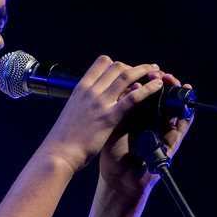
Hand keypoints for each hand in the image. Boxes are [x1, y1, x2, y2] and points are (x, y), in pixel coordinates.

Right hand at [36, 56, 168, 174]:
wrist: (58, 154)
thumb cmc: (63, 139)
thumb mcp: (72, 112)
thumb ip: (83, 103)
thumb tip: (91, 102)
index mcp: (80, 88)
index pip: (101, 63)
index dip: (117, 64)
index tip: (127, 72)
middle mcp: (90, 91)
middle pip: (117, 66)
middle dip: (134, 67)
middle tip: (146, 72)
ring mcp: (100, 103)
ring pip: (127, 76)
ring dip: (145, 71)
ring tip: (157, 72)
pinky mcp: (109, 117)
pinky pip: (133, 97)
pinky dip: (148, 88)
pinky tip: (158, 86)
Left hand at [98, 67, 193, 195]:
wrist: (119, 178)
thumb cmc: (113, 153)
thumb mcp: (113, 125)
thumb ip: (120, 107)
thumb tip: (127, 85)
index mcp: (136, 115)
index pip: (145, 92)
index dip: (146, 80)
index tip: (145, 71)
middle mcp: (151, 121)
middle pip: (162, 97)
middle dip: (163, 82)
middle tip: (159, 73)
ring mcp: (162, 130)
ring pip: (175, 107)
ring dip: (177, 93)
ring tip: (174, 81)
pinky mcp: (172, 141)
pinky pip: (184, 125)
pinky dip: (188, 112)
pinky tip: (188, 100)